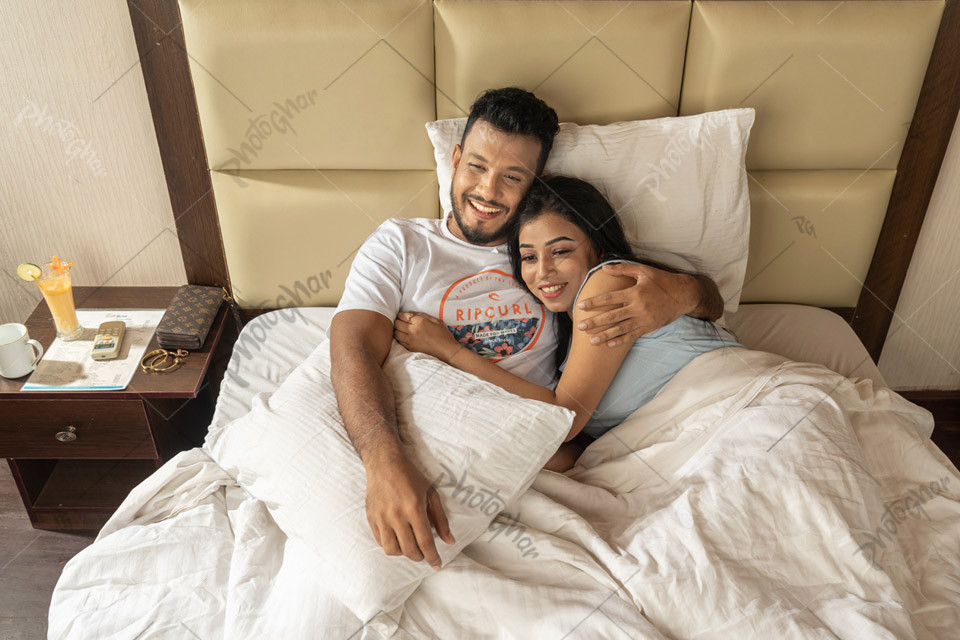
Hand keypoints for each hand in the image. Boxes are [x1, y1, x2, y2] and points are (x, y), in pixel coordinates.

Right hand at [365, 451, 454, 569]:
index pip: (425, 541)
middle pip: (409, 549)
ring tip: (409, 546)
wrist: (384, 463)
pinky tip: (397, 538)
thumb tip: (450, 541)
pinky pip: (380, 541)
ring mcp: (381, 517)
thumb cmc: (411, 476)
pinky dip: (390, 544)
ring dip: (403, 553)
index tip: (437, 565)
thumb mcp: (431, 493)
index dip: (433, 557)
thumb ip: (441, 519)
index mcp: (414, 508)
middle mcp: (396, 515)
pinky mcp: (371, 518)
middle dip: (419, 557)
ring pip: (392, 550)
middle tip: (424, 555)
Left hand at [394, 312, 462, 362]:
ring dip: (397, 330)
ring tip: (402, 329)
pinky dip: (400, 338)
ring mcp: (410, 340)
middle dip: (398, 321)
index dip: (401, 314)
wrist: (446, 350)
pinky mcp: (410, 348)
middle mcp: (413, 331)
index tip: (403, 315)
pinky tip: (405, 336)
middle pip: (397, 323)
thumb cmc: (443, 334)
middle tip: (402, 321)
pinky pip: (400, 341)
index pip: (402, 316)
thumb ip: (422, 315)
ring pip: (396, 333)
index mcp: (419, 322)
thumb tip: (411, 313)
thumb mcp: (435, 320)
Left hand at [576, 263, 695, 346]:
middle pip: (612, 316)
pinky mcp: (649, 327)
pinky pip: (633, 336)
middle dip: (595, 322)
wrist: (684, 295)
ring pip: (621, 329)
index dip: (594, 302)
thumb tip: (604, 267)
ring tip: (591, 341)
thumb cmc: (662, 280)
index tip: (580, 306)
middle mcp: (638, 307)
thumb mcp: (643, 270)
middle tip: (580, 326)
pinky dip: (621, 341)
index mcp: (635, 292)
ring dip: (605, 335)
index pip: (610, 298)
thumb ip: (623, 269)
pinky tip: (610, 345)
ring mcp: (644, 319)